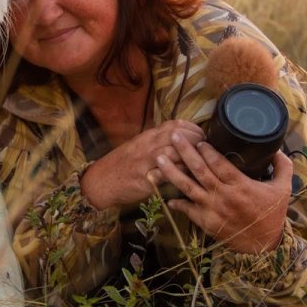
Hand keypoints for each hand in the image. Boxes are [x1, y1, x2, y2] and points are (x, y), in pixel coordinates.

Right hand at [80, 120, 204, 209]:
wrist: (100, 181)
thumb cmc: (121, 165)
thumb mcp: (138, 147)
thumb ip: (157, 141)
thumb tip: (180, 139)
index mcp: (147, 136)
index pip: (174, 124)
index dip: (192, 128)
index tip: (203, 134)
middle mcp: (147, 145)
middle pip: (176, 136)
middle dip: (195, 140)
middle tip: (206, 148)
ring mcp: (145, 161)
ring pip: (172, 152)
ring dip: (189, 156)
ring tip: (201, 161)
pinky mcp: (144, 179)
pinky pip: (165, 174)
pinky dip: (178, 173)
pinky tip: (187, 176)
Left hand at [156, 134, 291, 253]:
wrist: (265, 244)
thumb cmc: (272, 214)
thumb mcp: (283, 189)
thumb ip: (283, 167)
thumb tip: (278, 148)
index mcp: (241, 185)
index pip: (219, 164)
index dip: (207, 151)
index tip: (198, 139)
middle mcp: (224, 196)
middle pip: (200, 170)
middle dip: (185, 152)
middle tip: (174, 137)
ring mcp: (213, 210)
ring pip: (188, 188)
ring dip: (172, 172)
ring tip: (159, 159)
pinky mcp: (207, 223)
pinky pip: (188, 210)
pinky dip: (176, 203)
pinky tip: (166, 195)